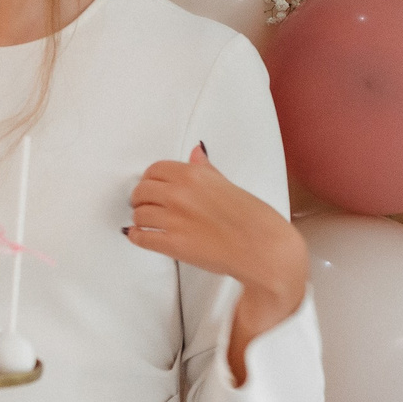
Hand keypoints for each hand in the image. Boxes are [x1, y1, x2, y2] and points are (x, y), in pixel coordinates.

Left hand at [124, 145, 308, 370]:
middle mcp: (179, 193)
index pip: (154, 170)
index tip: (151, 187)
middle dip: (141, 199)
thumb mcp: (228, 185)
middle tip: (145, 206)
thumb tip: (195, 152)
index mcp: (193, 175)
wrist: (264, 250)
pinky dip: (137, 237)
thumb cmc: (254, 219)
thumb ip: (206, 169)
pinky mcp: (172, 244)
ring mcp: (174, 219)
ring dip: (140, 219)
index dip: (149, 180)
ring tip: (147, 223)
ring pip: (139, 215)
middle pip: (141, 191)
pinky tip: (141, 237)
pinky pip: (141, 238)